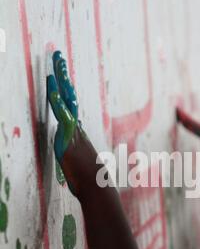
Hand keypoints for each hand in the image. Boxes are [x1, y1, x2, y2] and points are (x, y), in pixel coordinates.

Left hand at [47, 51, 97, 197]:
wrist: (98, 191)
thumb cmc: (92, 184)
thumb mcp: (82, 168)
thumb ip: (78, 160)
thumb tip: (79, 160)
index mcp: (78, 135)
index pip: (70, 108)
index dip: (66, 91)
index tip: (62, 77)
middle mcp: (77, 128)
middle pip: (70, 97)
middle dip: (63, 76)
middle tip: (59, 57)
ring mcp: (74, 132)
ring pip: (67, 100)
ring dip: (61, 79)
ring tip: (56, 60)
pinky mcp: (69, 137)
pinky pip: (63, 115)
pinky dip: (58, 100)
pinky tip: (52, 85)